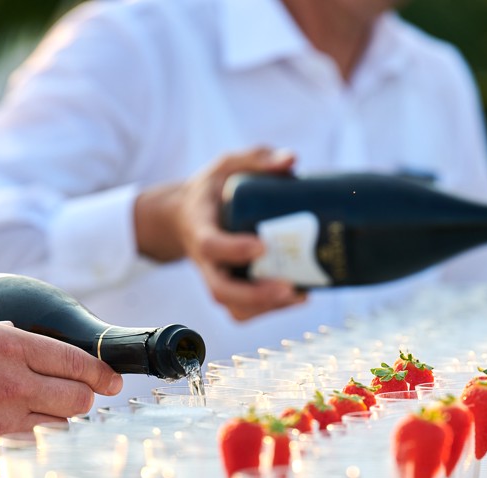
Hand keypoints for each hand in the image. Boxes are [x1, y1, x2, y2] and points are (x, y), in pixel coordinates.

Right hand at [0, 315, 123, 477]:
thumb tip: (16, 332)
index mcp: (3, 345)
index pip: (74, 360)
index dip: (101, 373)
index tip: (113, 381)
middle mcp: (11, 383)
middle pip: (80, 398)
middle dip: (85, 399)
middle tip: (79, 400)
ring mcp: (4, 423)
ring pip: (64, 430)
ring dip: (63, 426)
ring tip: (53, 420)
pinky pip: (38, 455)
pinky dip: (43, 451)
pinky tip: (39, 446)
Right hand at [135, 147, 306, 320]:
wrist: (188, 216)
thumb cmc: (212, 190)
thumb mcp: (227, 165)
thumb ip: (257, 158)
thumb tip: (291, 160)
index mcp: (200, 228)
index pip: (210, 245)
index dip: (233, 250)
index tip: (261, 246)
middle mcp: (206, 262)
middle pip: (221, 291)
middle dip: (255, 296)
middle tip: (288, 288)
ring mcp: (218, 279)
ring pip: (235, 308)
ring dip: (268, 307)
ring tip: (299, 294)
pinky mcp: (232, 289)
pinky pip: (246, 310)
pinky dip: (271, 309)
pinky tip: (299, 295)